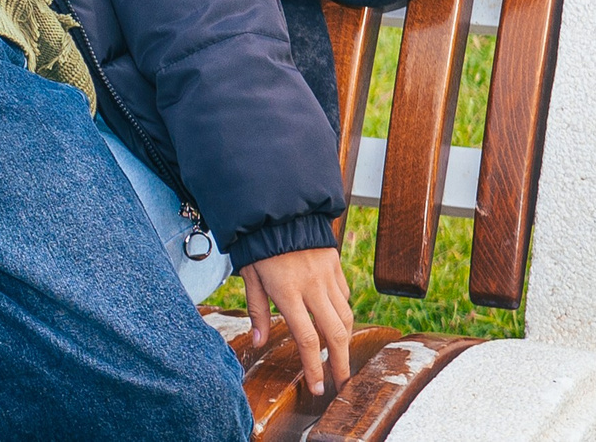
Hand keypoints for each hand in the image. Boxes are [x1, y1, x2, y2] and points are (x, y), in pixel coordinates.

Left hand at [239, 246, 354, 395]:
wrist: (277, 208)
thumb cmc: (257, 244)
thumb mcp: (249, 276)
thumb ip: (257, 310)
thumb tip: (259, 343)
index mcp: (287, 292)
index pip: (307, 339)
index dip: (315, 367)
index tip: (320, 388)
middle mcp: (312, 286)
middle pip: (336, 334)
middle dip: (341, 363)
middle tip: (343, 384)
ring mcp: (327, 275)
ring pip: (346, 316)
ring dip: (345, 340)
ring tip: (340, 357)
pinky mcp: (335, 264)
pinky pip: (345, 295)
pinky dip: (343, 312)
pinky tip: (337, 321)